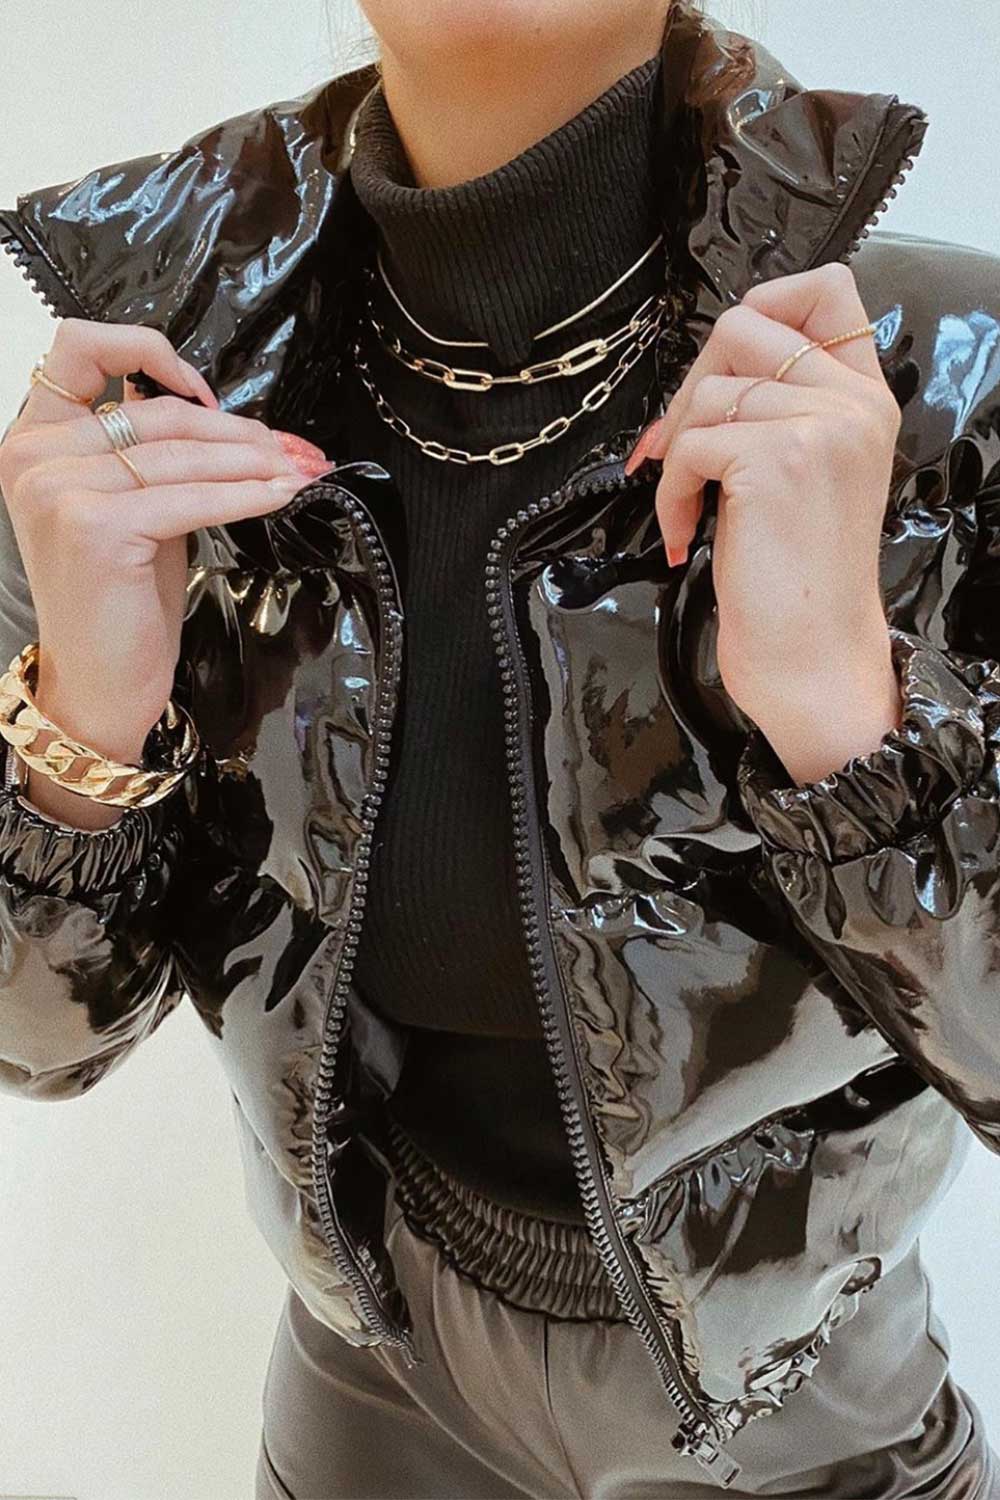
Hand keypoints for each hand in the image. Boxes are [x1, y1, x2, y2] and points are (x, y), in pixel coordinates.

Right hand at [0, 318, 329, 822]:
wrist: (99, 684)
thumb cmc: (119, 602)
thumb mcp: (133, 510)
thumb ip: (155, 457)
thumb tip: (230, 419)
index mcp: (34, 440)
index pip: (80, 348)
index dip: (151, 352)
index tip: (209, 391)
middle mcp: (34, 457)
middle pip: (156, 411)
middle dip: (238, 429)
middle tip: (293, 447)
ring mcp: (59, 490)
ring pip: (181, 453)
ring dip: (254, 461)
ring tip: (300, 469)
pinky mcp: (95, 527)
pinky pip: (191, 497)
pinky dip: (244, 494)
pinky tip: (279, 495)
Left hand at [624, 263, 903, 780]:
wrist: (811, 654)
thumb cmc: (798, 579)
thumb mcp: (810, 473)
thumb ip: (785, 408)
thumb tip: (711, 370)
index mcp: (866, 400)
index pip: (828, 291)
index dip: (764, 303)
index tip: (727, 366)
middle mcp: (853, 403)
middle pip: (745, 323)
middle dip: (691, 381)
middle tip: (680, 446)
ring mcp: (819, 425)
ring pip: (710, 388)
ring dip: (678, 452)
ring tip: (690, 507)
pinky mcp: (775, 458)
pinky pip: (690, 444)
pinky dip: (671, 493)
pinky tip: (687, 533)